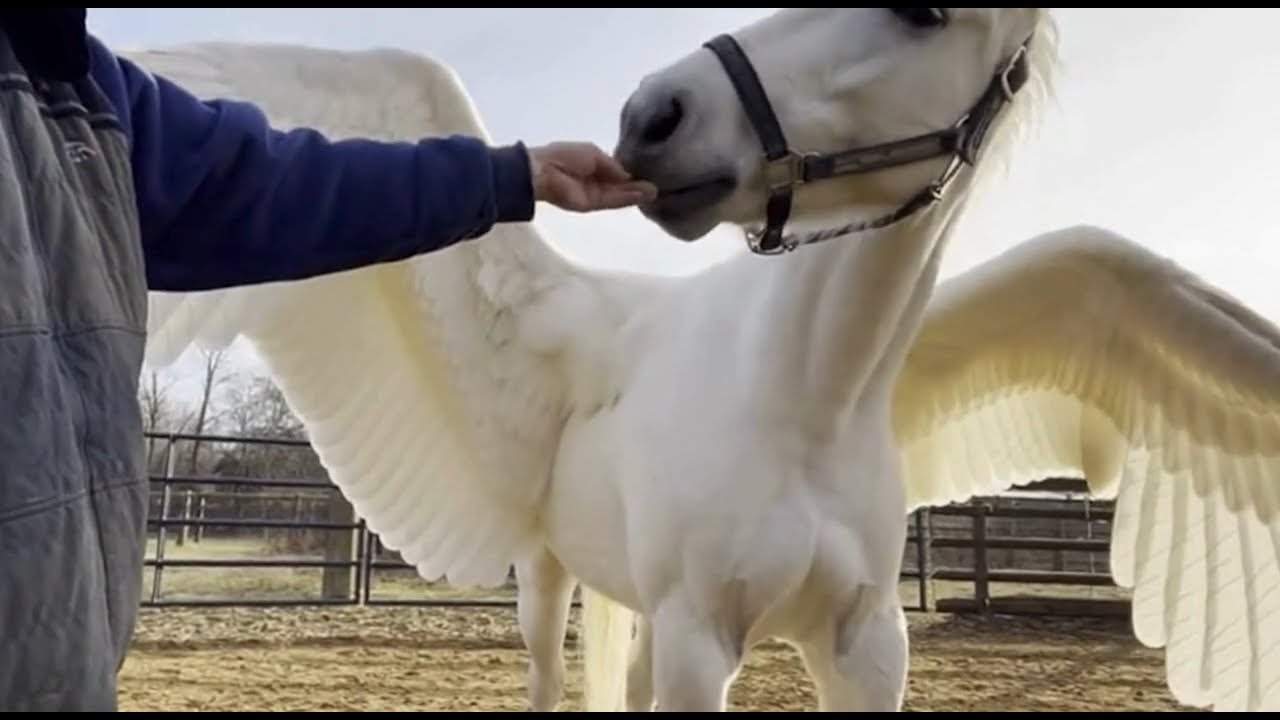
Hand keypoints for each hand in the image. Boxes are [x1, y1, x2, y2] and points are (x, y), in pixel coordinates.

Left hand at [529, 141, 656, 211]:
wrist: (544, 171)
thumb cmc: (565, 155)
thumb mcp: (593, 153)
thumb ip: (612, 165)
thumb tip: (628, 175)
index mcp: (593, 163)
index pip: (616, 170)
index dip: (631, 172)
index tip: (649, 172)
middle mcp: (595, 179)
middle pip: (619, 185)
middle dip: (637, 185)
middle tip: (658, 185)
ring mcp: (594, 193)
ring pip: (619, 195)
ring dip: (636, 194)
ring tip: (656, 192)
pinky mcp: (591, 205)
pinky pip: (612, 201)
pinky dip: (627, 199)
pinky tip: (643, 196)